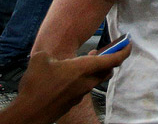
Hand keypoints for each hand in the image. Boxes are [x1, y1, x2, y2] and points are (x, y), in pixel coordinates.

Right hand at [8, 47, 129, 123]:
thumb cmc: (36, 87)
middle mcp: (86, 82)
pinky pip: (83, 88)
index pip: (112, 60)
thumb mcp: (41, 59)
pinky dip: (82, 79)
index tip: (128, 44)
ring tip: (85, 60)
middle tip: (108, 51)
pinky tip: (69, 77)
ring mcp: (80, 94)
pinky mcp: (72, 102)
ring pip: (95, 80)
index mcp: (83, 68)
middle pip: (107, 71)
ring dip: (94, 70)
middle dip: (110, 61)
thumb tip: (50, 56)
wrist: (29, 113)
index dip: (123, 51)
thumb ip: (50, 54)